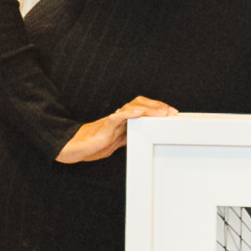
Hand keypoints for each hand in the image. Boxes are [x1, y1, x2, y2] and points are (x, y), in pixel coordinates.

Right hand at [55, 95, 177, 163]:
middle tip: (171, 112)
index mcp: (124, 120)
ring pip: (133, 107)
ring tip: (161, 112)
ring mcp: (113, 120)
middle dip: (157, 106)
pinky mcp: (106, 125)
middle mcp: (120, 117)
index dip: (157, 109)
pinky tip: (141, 112)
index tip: (172, 113)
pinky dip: (131, 113)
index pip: (144, 108)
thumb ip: (129, 137)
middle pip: (141, 103)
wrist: (78, 147)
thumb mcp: (119, 142)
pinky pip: (119, 116)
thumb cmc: (96, 144)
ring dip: (149, 108)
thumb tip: (144, 139)